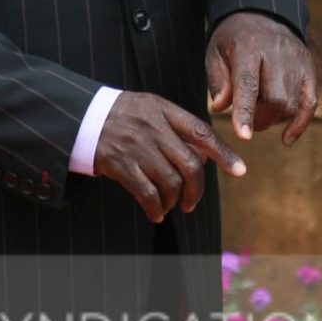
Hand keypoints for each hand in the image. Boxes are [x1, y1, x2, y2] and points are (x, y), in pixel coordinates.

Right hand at [93, 92, 245, 222]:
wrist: (81, 116)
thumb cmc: (123, 115)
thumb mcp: (151, 107)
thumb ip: (178, 126)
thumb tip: (205, 156)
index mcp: (165, 110)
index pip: (202, 132)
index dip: (224, 154)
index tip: (240, 171)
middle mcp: (154, 128)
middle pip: (190, 165)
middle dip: (197, 190)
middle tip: (192, 202)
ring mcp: (137, 147)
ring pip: (170, 182)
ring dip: (175, 201)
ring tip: (172, 205)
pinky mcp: (120, 165)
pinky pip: (147, 193)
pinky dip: (155, 208)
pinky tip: (156, 213)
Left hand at [206, 11, 316, 145]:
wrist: (263, 13)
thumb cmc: (234, 39)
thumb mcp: (215, 53)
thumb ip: (218, 81)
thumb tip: (221, 108)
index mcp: (248, 47)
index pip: (248, 84)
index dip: (246, 112)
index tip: (243, 137)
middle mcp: (277, 53)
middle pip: (276, 98)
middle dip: (260, 119)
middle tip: (247, 122)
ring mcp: (297, 61)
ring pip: (292, 103)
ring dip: (274, 120)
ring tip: (259, 115)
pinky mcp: (309, 69)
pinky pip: (310, 103)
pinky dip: (300, 124)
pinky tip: (286, 139)